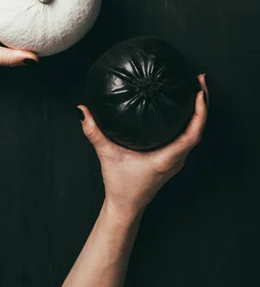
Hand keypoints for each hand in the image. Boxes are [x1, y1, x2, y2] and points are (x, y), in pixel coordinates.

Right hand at [78, 74, 208, 219]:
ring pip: (195, 132)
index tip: (199, 92)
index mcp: (167, 158)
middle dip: (203, 103)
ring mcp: (176, 159)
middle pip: (199, 128)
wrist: (126, 206)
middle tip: (199, 80)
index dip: (199, 112)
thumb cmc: (120, 185)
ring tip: (196, 88)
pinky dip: (191, 119)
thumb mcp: (107, 155)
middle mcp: (176, 158)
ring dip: (198, 111)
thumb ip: (94, 132)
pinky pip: (188, 136)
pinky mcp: (173, 158)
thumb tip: (83, 110)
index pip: (192, 133)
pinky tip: (184, 106)